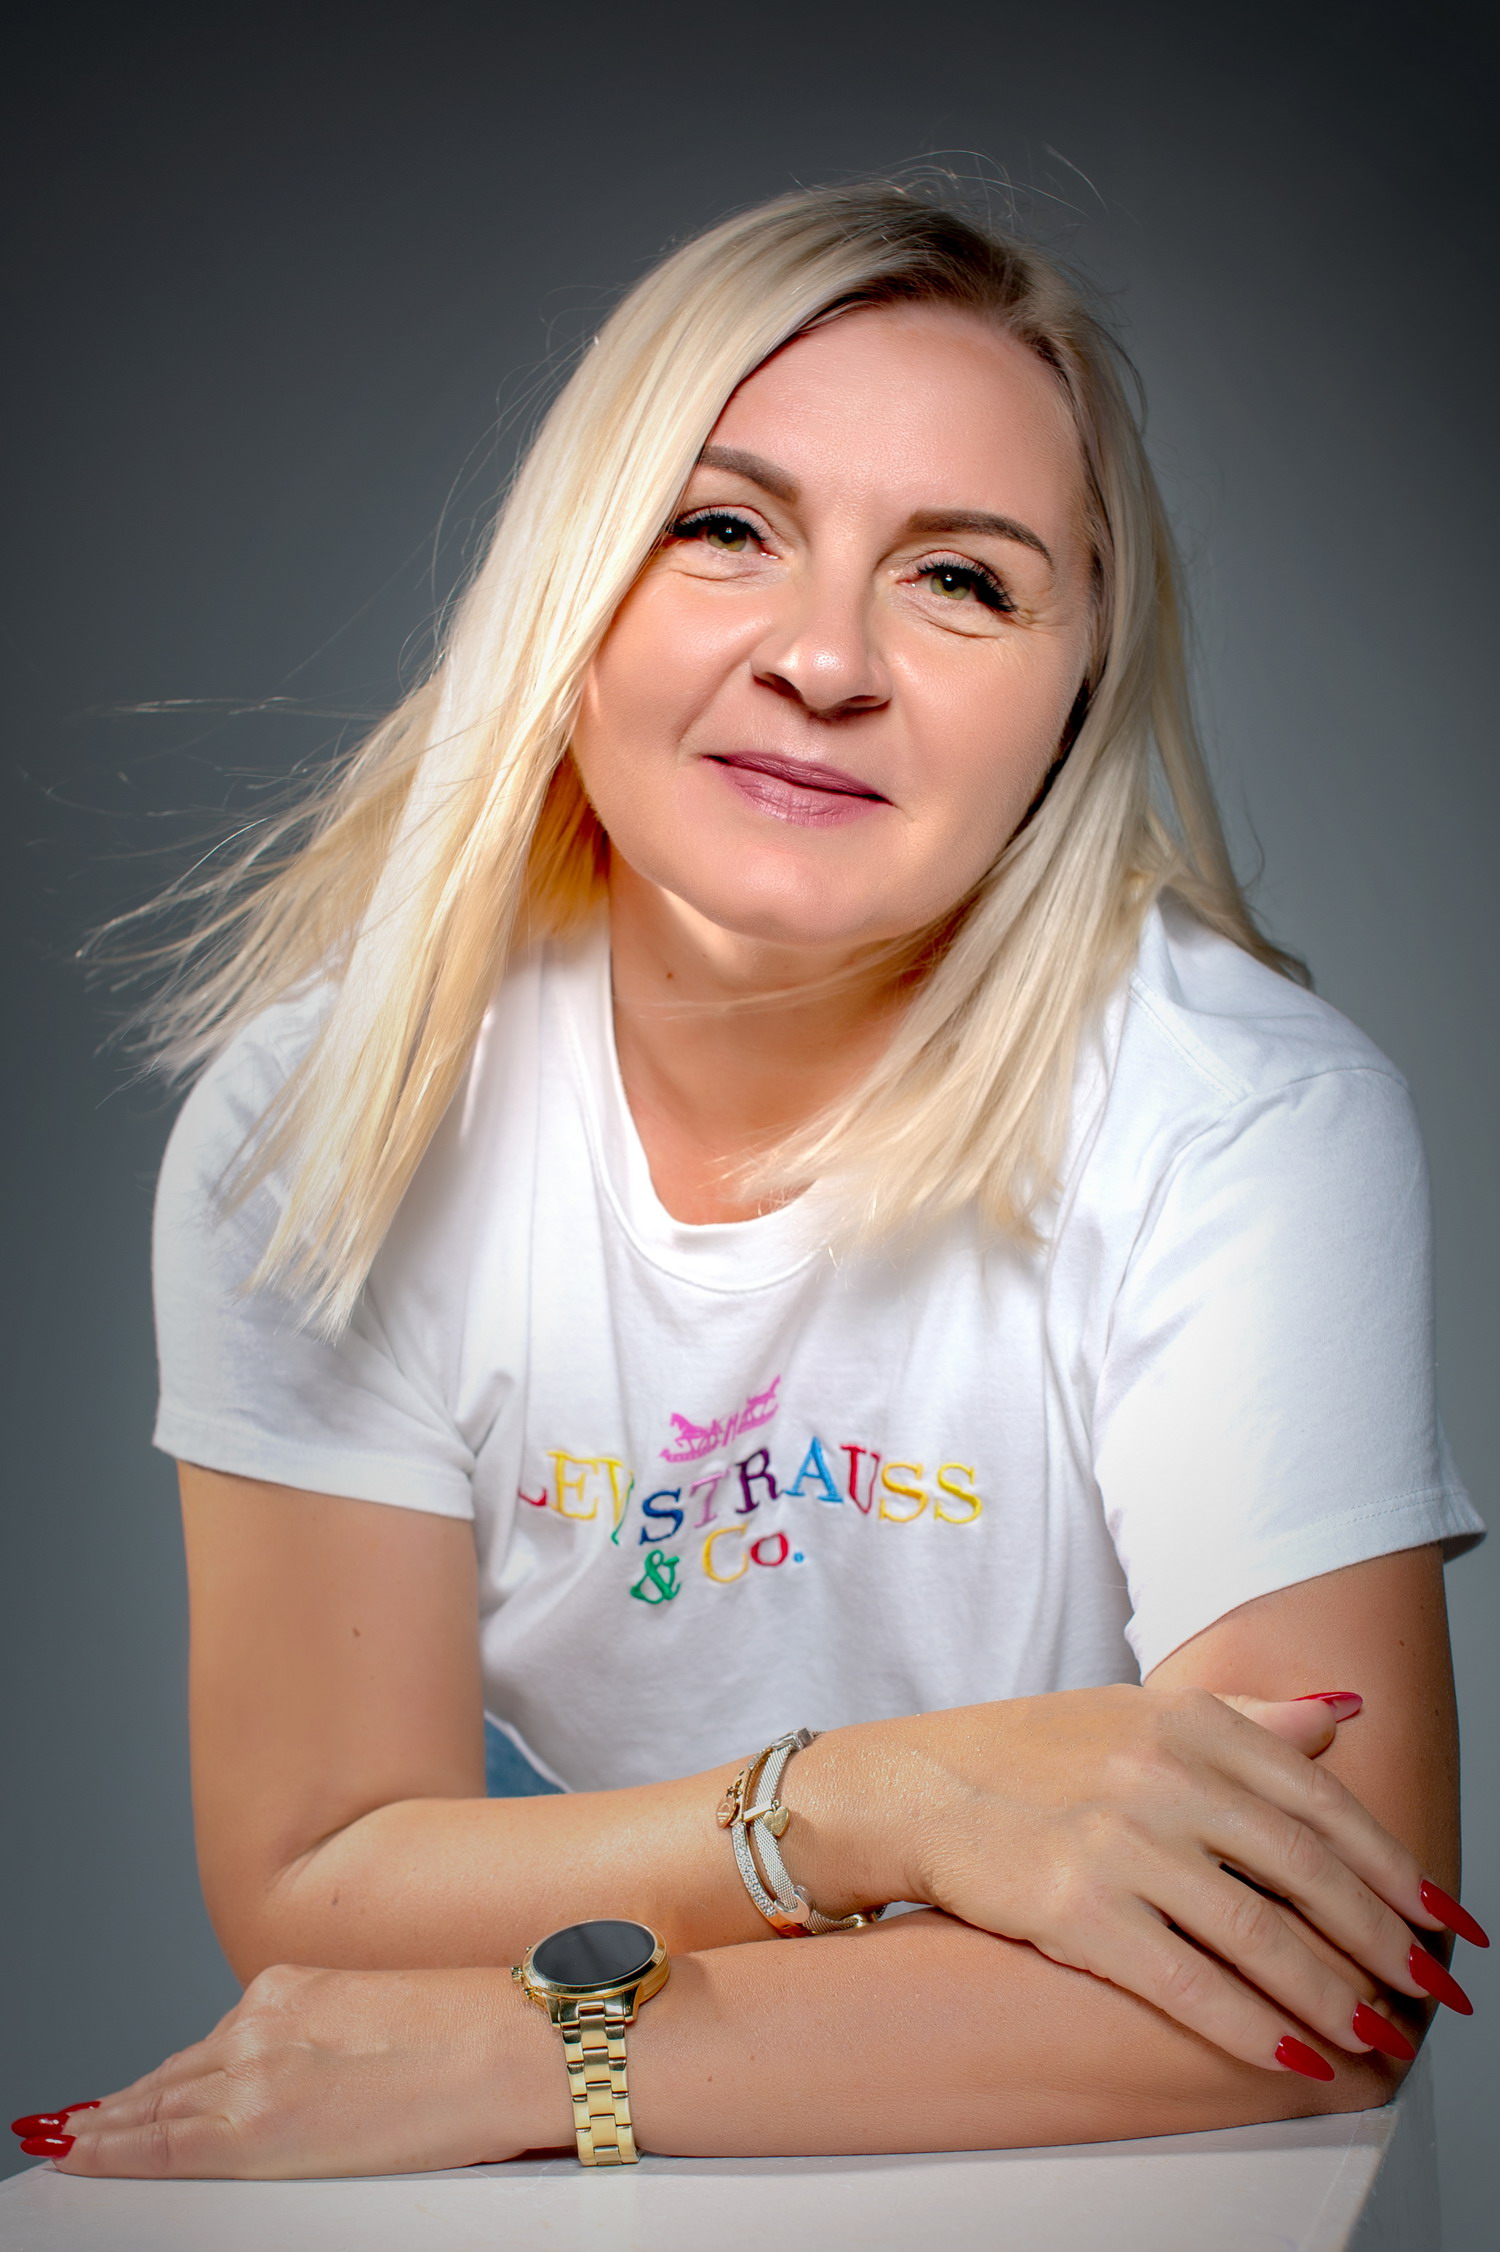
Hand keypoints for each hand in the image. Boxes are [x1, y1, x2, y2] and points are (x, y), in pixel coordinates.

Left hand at [42, 1964, 569, 2178]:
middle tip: (71, 2128)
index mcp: (289, 1988)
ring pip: (157, 2109)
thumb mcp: (370, 2021)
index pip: (204, 2048)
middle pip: (170, 2078)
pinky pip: (164, 2146)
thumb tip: (283, 2085)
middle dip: (122, 2109)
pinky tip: (86, 2155)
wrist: (509, 2049)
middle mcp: (258, 2023)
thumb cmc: (468, 2040)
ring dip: (112, 2130)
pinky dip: (117, 2152)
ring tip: (72, 2144)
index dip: (155, 2080)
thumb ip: (311, 2044)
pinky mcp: (254, 2128)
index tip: (119, 2097)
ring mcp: (249, 2073)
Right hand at [804, 1686, 1470, 2079]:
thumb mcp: (1139, 1710)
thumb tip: (1342, 1713)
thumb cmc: (1030, 1752)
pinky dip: (1250, 2024)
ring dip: (1331, 1995)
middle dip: (1382, 1939)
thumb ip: (1246, 1719)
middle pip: (1304, 1868)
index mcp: (1186, 1721)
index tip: (1443, 1915)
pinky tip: (1292, 2053)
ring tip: (1377, 2036)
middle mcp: (1161, 1774)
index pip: (1318, 1798)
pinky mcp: (1076, 1909)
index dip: (1391, 1864)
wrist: (916, 1786)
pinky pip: (1187, 1981)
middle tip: (1430, 1991)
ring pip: (1258, 1933)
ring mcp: (1119, 1842)